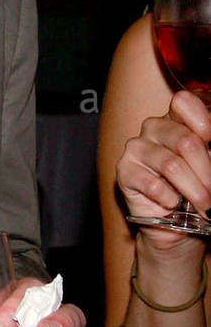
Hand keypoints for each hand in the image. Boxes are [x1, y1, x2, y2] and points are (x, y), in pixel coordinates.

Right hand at [116, 89, 210, 257]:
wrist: (174, 224)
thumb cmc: (195, 190)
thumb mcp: (208, 166)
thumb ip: (209, 150)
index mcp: (176, 119)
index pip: (183, 102)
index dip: (203, 120)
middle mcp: (154, 128)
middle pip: (185, 140)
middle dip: (207, 172)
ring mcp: (136, 148)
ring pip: (172, 165)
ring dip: (195, 191)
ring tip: (206, 207)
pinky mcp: (124, 171)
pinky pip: (152, 184)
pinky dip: (170, 199)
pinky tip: (173, 204)